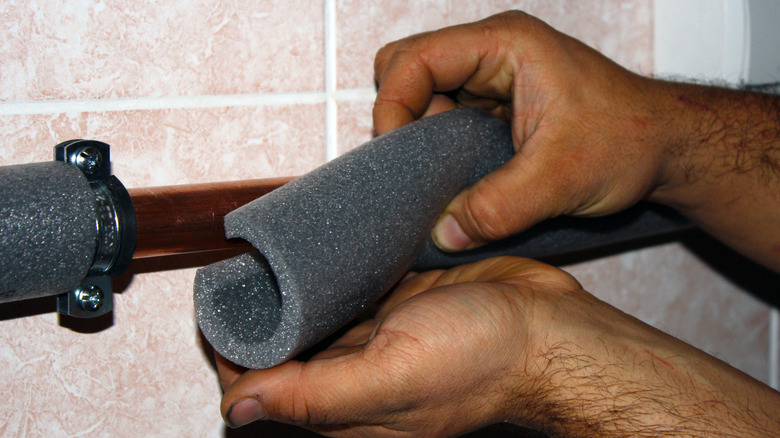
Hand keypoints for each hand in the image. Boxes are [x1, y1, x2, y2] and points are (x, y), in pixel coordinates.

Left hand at [217, 257, 580, 435]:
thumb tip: (237, 410)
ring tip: (266, 258)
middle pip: (285, 349)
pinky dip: (331, 273)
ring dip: (289, 292)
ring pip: (316, 315)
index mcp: (346, 405)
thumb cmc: (483, 360)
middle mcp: (357, 373)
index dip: (235, 355)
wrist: (549, 329)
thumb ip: (316, 396)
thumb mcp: (393, 379)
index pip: (265, 386)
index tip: (219, 314)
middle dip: (256, 317)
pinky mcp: (401, 301)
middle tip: (237, 275)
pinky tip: (319, 250)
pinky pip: (353, 286)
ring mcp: (379, 334)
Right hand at [373, 11, 669, 251]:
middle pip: (407, 71)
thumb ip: (498, 208)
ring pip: (423, 98)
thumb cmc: (631, 140)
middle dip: (401, 119)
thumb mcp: (562, 178)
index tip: (396, 157)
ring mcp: (492, 79)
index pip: (414, 60)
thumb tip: (442, 234)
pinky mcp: (495, 107)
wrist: (667, 147)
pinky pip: (445, 121)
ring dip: (422, 140)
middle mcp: (492, 54)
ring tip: (444, 180)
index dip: (392, 106)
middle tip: (417, 167)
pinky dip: (441, 152)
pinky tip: (459, 180)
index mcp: (504, 46)